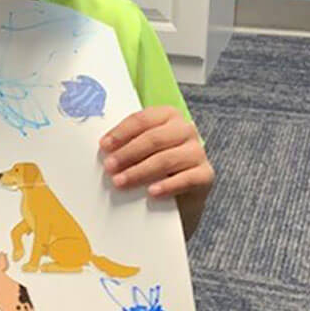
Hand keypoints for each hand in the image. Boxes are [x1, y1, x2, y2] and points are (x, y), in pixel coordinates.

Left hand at [99, 106, 213, 198]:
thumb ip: (126, 144)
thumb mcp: (141, 150)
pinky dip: (167, 186)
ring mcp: (198, 152)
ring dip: (139, 171)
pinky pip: (187, 179)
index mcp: (168, 116)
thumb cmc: (155, 166)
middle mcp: (185, 130)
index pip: (142, 119)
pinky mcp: (206, 175)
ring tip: (120, 182)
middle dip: (128, 153)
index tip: (103, 146)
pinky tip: (151, 192)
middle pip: (154, 138)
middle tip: (109, 167)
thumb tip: (103, 151)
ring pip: (166, 159)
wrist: (179, 194)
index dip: (121, 132)